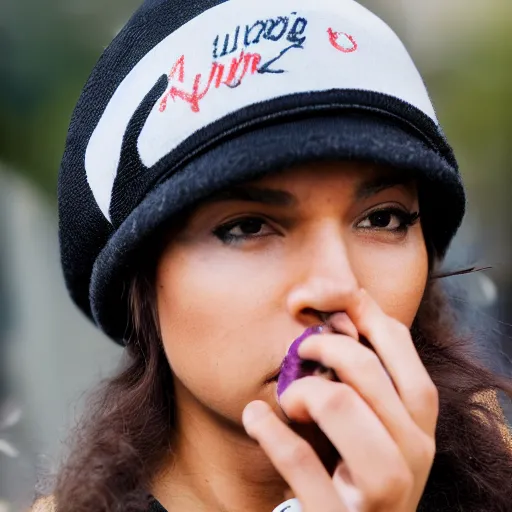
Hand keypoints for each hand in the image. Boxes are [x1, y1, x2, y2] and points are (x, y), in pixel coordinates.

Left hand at [242, 289, 437, 510]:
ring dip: (301, 392)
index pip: (399, 345)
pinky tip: (255, 417)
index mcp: (421, 422)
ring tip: (288, 400)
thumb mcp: (378, 426)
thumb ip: (366, 377)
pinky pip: (299, 458)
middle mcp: (414, 451)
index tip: (321, 300)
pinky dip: (269, 429)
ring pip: (337, 403)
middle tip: (300, 352)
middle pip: (365, 367)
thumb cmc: (360, 472)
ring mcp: (384, 489)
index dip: (359, 311)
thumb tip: (339, 310)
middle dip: (322, 347)